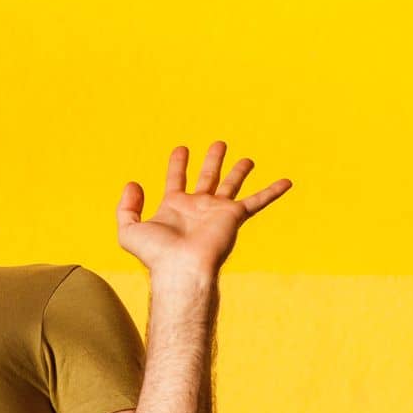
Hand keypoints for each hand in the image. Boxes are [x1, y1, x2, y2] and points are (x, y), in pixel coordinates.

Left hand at [117, 141, 291, 277]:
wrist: (180, 268)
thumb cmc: (155, 254)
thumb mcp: (128, 230)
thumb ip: (126, 207)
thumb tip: (133, 184)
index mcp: (174, 207)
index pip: (176, 179)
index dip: (177, 164)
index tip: (181, 149)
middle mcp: (198, 207)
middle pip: (207, 178)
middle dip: (212, 161)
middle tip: (218, 144)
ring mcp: (217, 211)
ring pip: (231, 185)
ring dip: (238, 171)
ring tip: (247, 159)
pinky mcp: (233, 217)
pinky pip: (257, 201)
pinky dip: (272, 192)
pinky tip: (286, 182)